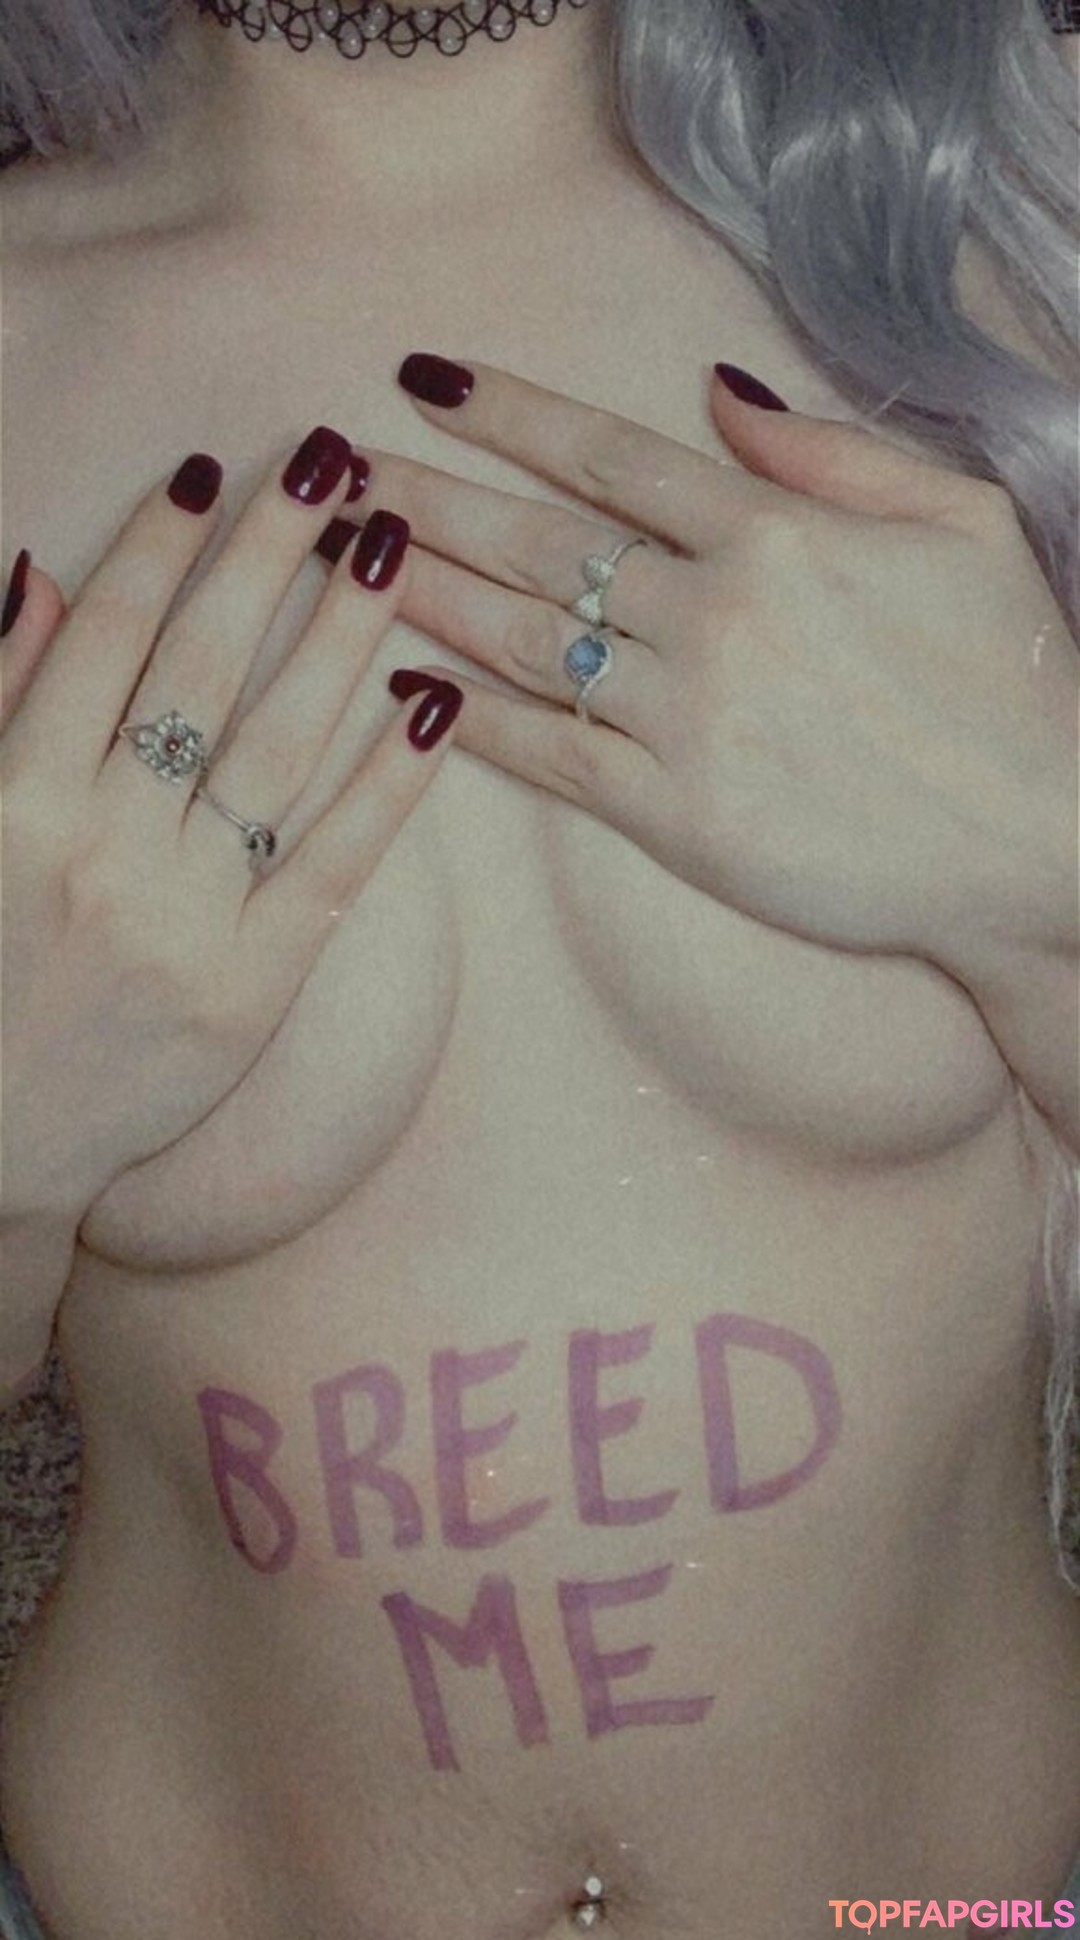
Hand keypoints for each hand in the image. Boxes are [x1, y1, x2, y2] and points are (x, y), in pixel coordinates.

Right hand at [1, 435, 461, 1224]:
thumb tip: (40, 571)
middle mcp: (105, 849)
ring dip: (341, 637)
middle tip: (332, 460)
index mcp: (17, 802)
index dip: (157, 546)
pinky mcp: (256, 983)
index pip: (101, 643)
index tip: (210, 471)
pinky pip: (335, 864)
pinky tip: (435, 702)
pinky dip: (390, 783)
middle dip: (268, 555)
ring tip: (395, 546)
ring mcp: (188, 919)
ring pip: (279, 749)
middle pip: (200, 670)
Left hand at [327, 356, 1074, 989]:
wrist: (1035, 841)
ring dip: (426, 599)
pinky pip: (553, 759)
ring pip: (525, 645)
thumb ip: (831, 454)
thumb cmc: (1008, 680)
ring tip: (349, 566)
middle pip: (536, 543)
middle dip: (427, 501)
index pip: (604, 453)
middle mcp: (713, 613)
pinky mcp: (678, 816)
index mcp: (773, 531)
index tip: (425, 383)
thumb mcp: (961, 522)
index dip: (504, 413)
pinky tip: (408, 695)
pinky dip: (474, 726)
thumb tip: (719, 391)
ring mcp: (688, 718)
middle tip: (337, 472)